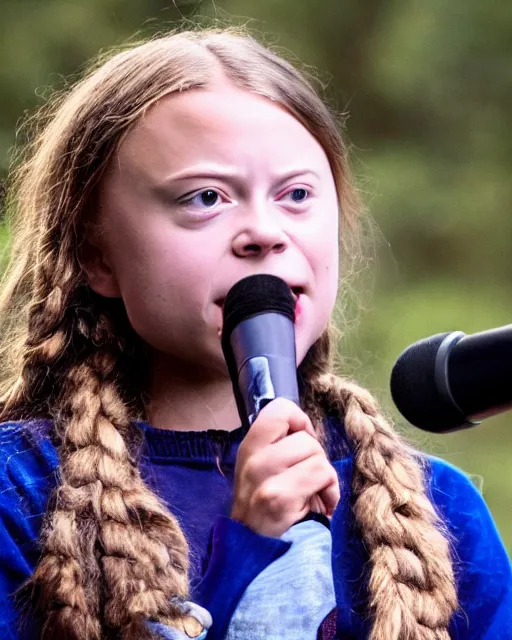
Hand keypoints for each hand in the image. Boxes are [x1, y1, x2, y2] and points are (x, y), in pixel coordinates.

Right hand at [230, 398, 339, 537]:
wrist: (256, 560)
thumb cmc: (270, 514)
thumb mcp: (266, 473)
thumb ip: (281, 446)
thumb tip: (307, 429)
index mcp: (249, 448)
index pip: (278, 409)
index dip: (299, 422)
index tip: (300, 444)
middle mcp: (252, 460)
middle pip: (304, 435)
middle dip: (316, 456)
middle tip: (308, 479)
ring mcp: (263, 479)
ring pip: (315, 453)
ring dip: (324, 475)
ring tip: (314, 494)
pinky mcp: (278, 498)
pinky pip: (321, 473)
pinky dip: (330, 491)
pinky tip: (320, 507)